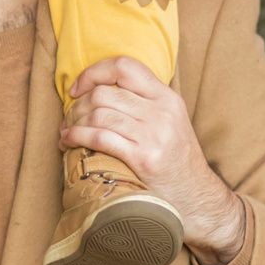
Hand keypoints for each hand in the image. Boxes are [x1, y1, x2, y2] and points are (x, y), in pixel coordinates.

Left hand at [60, 57, 246, 264]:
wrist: (198, 198)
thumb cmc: (176, 161)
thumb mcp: (169, 122)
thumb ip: (143, 103)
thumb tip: (98, 91)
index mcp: (167, 97)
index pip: (124, 66)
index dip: (94, 72)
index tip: (77, 88)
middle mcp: (162, 111)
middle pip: (104, 92)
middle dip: (78, 105)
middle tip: (69, 119)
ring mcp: (154, 134)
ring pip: (98, 113)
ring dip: (73, 123)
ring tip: (67, 133)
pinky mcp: (143, 158)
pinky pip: (99, 137)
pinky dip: (76, 137)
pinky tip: (68, 143)